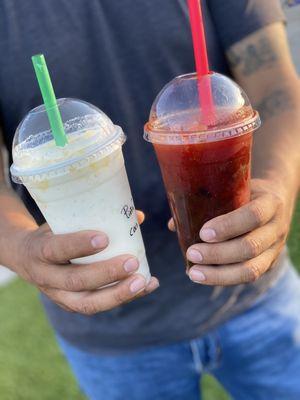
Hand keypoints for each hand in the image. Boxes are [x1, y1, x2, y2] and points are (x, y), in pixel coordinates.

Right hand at [16, 211, 157, 313]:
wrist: (25, 258)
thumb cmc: (52, 234)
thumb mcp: (61, 221)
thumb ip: (92, 217)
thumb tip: (137, 215)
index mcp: (39, 251)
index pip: (56, 250)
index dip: (79, 246)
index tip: (104, 238)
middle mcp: (46, 278)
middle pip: (75, 281)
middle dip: (106, 274)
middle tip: (132, 262)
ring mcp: (59, 296)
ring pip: (88, 303)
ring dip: (118, 294)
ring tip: (143, 282)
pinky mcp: (72, 305)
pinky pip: (99, 306)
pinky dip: (126, 297)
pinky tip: (148, 286)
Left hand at [172, 179, 293, 285]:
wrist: (275, 204)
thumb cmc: (246, 193)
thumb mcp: (233, 189)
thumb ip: (207, 203)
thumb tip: (174, 224)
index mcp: (270, 204)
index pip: (254, 216)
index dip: (229, 226)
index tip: (203, 232)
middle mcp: (276, 228)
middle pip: (250, 247)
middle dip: (218, 254)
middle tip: (192, 253)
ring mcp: (275, 250)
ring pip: (251, 270)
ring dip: (219, 274)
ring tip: (193, 272)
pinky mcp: (268, 264)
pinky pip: (247, 277)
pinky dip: (222, 278)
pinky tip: (201, 276)